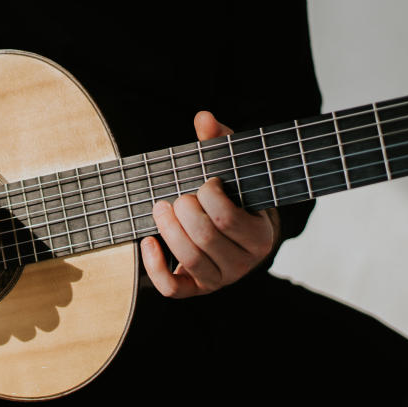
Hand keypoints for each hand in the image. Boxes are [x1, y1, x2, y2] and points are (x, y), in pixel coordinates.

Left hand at [140, 111, 279, 297]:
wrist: (238, 234)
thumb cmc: (235, 198)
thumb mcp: (233, 171)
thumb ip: (221, 144)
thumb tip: (203, 117)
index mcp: (260, 235)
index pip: (229, 219)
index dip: (210, 197)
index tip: (205, 182)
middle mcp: (243, 263)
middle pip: (207, 239)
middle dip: (185, 212)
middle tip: (175, 197)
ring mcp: (219, 279)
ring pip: (191, 260)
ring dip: (169, 231)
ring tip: (159, 208)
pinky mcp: (195, 289)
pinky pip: (173, 289)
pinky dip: (155, 266)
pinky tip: (147, 241)